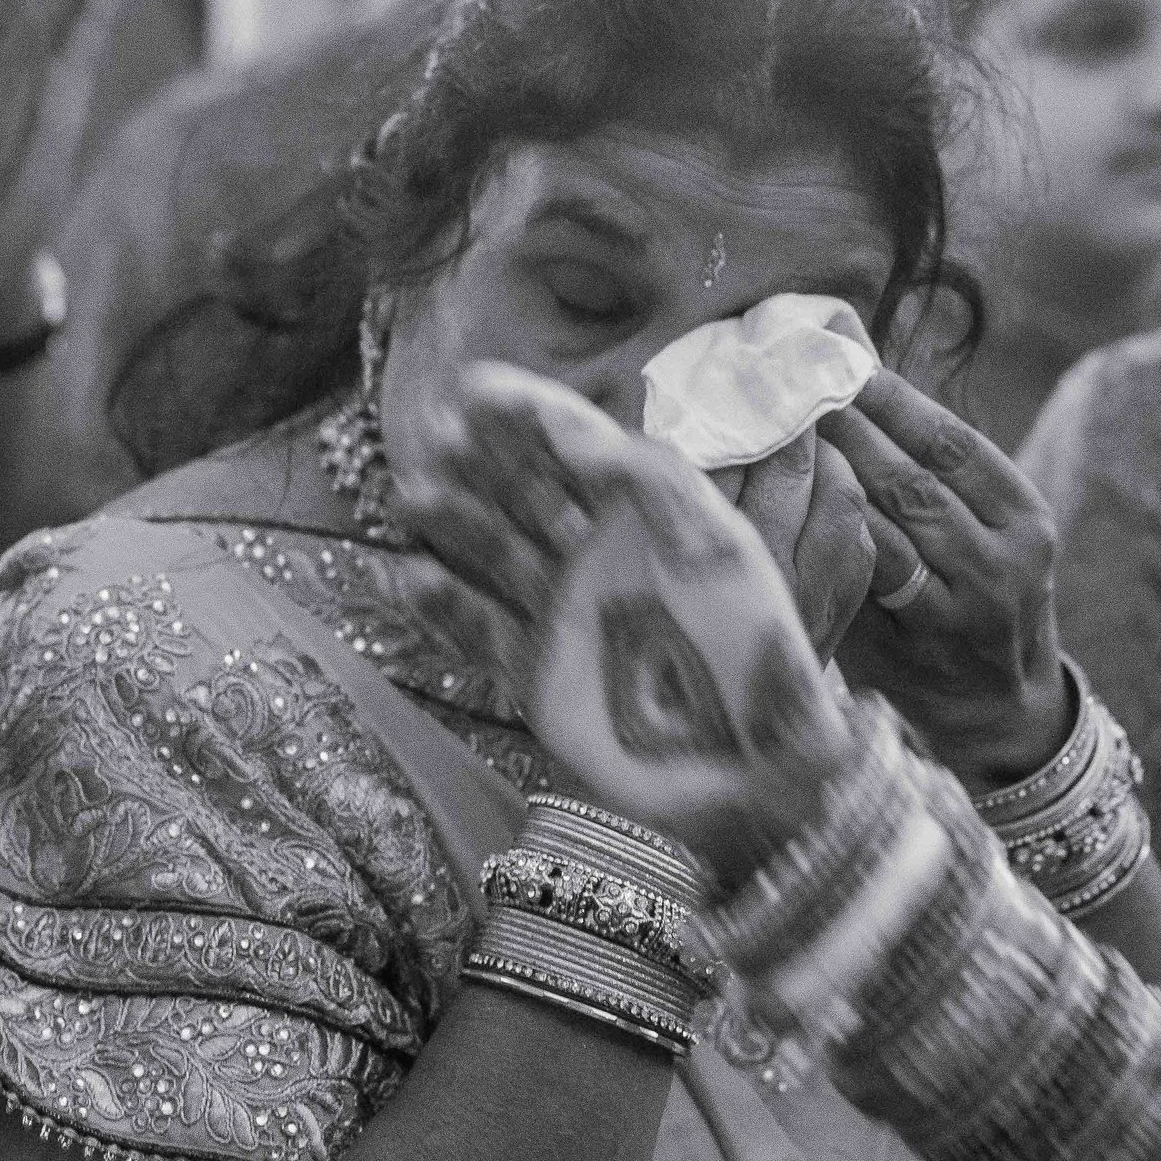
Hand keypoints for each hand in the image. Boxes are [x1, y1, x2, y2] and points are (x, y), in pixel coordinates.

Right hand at [401, 364, 863, 878]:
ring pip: (499, 552)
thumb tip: (586, 436)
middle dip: (484, 459)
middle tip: (437, 433)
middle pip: (531, 491)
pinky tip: (406, 576)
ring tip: (412, 495)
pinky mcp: (542, 675)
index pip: (583, 447)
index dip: (530, 412)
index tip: (475, 384)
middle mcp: (606, 560)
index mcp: (656, 521)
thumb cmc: (755, 659)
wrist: (750, 775)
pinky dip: (444, 607)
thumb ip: (656, 485)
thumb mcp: (719, 550)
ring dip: (456, 521)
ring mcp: (569, 615)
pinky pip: (481, 633)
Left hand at [820, 369, 1069, 791]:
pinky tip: (785, 512)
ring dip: (828, 484)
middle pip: (914, 485)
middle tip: (792, 391)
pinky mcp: (912, 653)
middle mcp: (1002, 565)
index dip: (895, 402)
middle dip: (849, 434)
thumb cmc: (975, 589)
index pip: (953, 445)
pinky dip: (823, 545)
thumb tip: (855, 361)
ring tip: (781, 441)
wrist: (998, 704)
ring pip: (885, 535)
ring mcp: (958, 615)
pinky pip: (858, 587)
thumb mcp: (984, 525)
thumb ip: (928, 463)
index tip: (843, 363)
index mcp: (1025, 516)